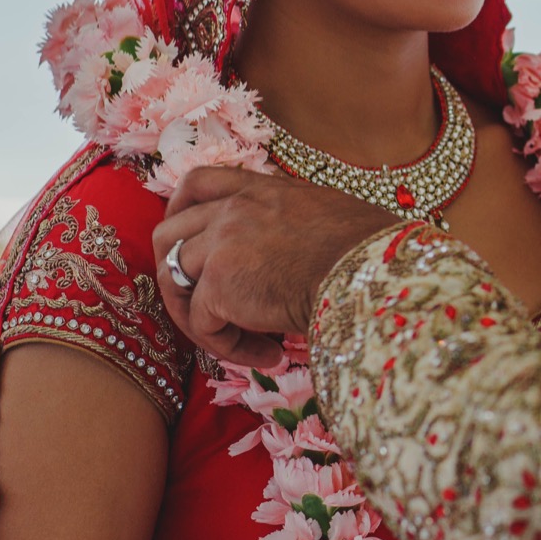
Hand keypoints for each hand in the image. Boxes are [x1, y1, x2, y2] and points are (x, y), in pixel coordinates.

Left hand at [153, 167, 399, 368]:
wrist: (373, 272)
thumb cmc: (370, 251)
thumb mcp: (327, 216)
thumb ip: (291, 224)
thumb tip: (286, 257)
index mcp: (262, 189)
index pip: (199, 183)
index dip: (180, 211)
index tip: (186, 239)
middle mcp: (235, 208)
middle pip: (168, 232)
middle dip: (174, 271)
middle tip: (200, 304)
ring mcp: (221, 244)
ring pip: (173, 279)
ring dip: (197, 317)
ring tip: (238, 342)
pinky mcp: (218, 285)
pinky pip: (201, 323)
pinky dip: (228, 346)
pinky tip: (269, 356)